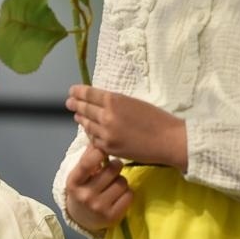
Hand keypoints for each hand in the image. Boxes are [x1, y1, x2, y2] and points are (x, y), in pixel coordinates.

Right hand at [63, 145, 133, 232]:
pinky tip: (118, 195)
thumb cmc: (82, 189)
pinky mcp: (112, 216)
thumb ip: (88, 157)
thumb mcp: (79, 175)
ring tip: (113, 184)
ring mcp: (99, 207)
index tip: (104, 149)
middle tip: (111, 169)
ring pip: (122, 182)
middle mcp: (85, 196)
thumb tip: (98, 137)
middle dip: (115, 166)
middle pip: (112, 170)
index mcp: (73, 183)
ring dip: (121, 180)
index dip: (98, 152)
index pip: (87, 163)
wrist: (81, 218)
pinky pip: (129, 194)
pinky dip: (127, 193)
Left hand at [67, 85, 186, 168]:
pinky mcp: (108, 147)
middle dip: (76, 104)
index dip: (78, 92)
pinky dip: (91, 134)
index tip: (73, 91)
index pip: (88, 94)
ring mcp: (105, 133)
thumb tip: (100, 102)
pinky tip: (90, 131)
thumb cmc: (157, 119)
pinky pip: (93, 139)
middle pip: (84, 108)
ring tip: (78, 116)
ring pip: (86, 125)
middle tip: (70, 103)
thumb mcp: (134, 103)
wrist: (169, 140)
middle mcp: (106, 116)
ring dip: (81, 119)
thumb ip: (115, 102)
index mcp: (114, 101)